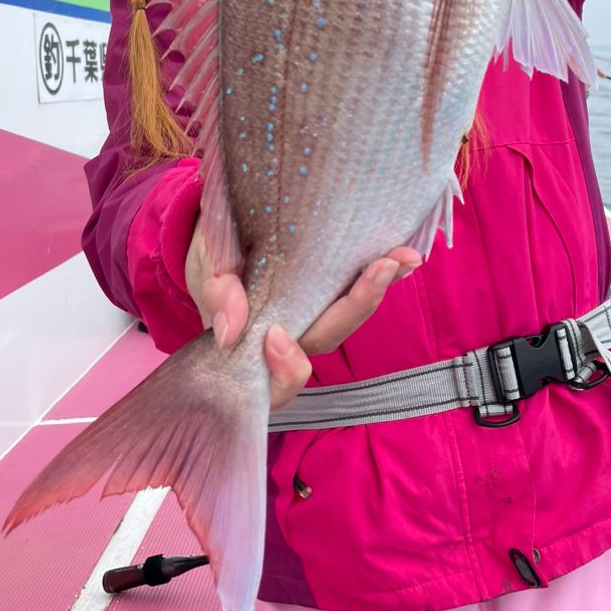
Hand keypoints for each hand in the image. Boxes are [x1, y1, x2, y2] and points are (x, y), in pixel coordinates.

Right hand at [185, 217, 420, 409]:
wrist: (220, 231)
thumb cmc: (213, 259)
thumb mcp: (206, 266)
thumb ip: (216, 292)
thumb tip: (231, 330)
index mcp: (253, 346)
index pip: (274, 380)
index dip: (284, 371)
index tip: (277, 338)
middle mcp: (290, 339)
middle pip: (325, 338)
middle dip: (355, 306)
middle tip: (380, 267)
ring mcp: (313, 314)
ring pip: (347, 317)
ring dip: (378, 289)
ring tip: (401, 258)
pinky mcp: (330, 291)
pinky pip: (356, 291)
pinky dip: (382, 275)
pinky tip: (405, 256)